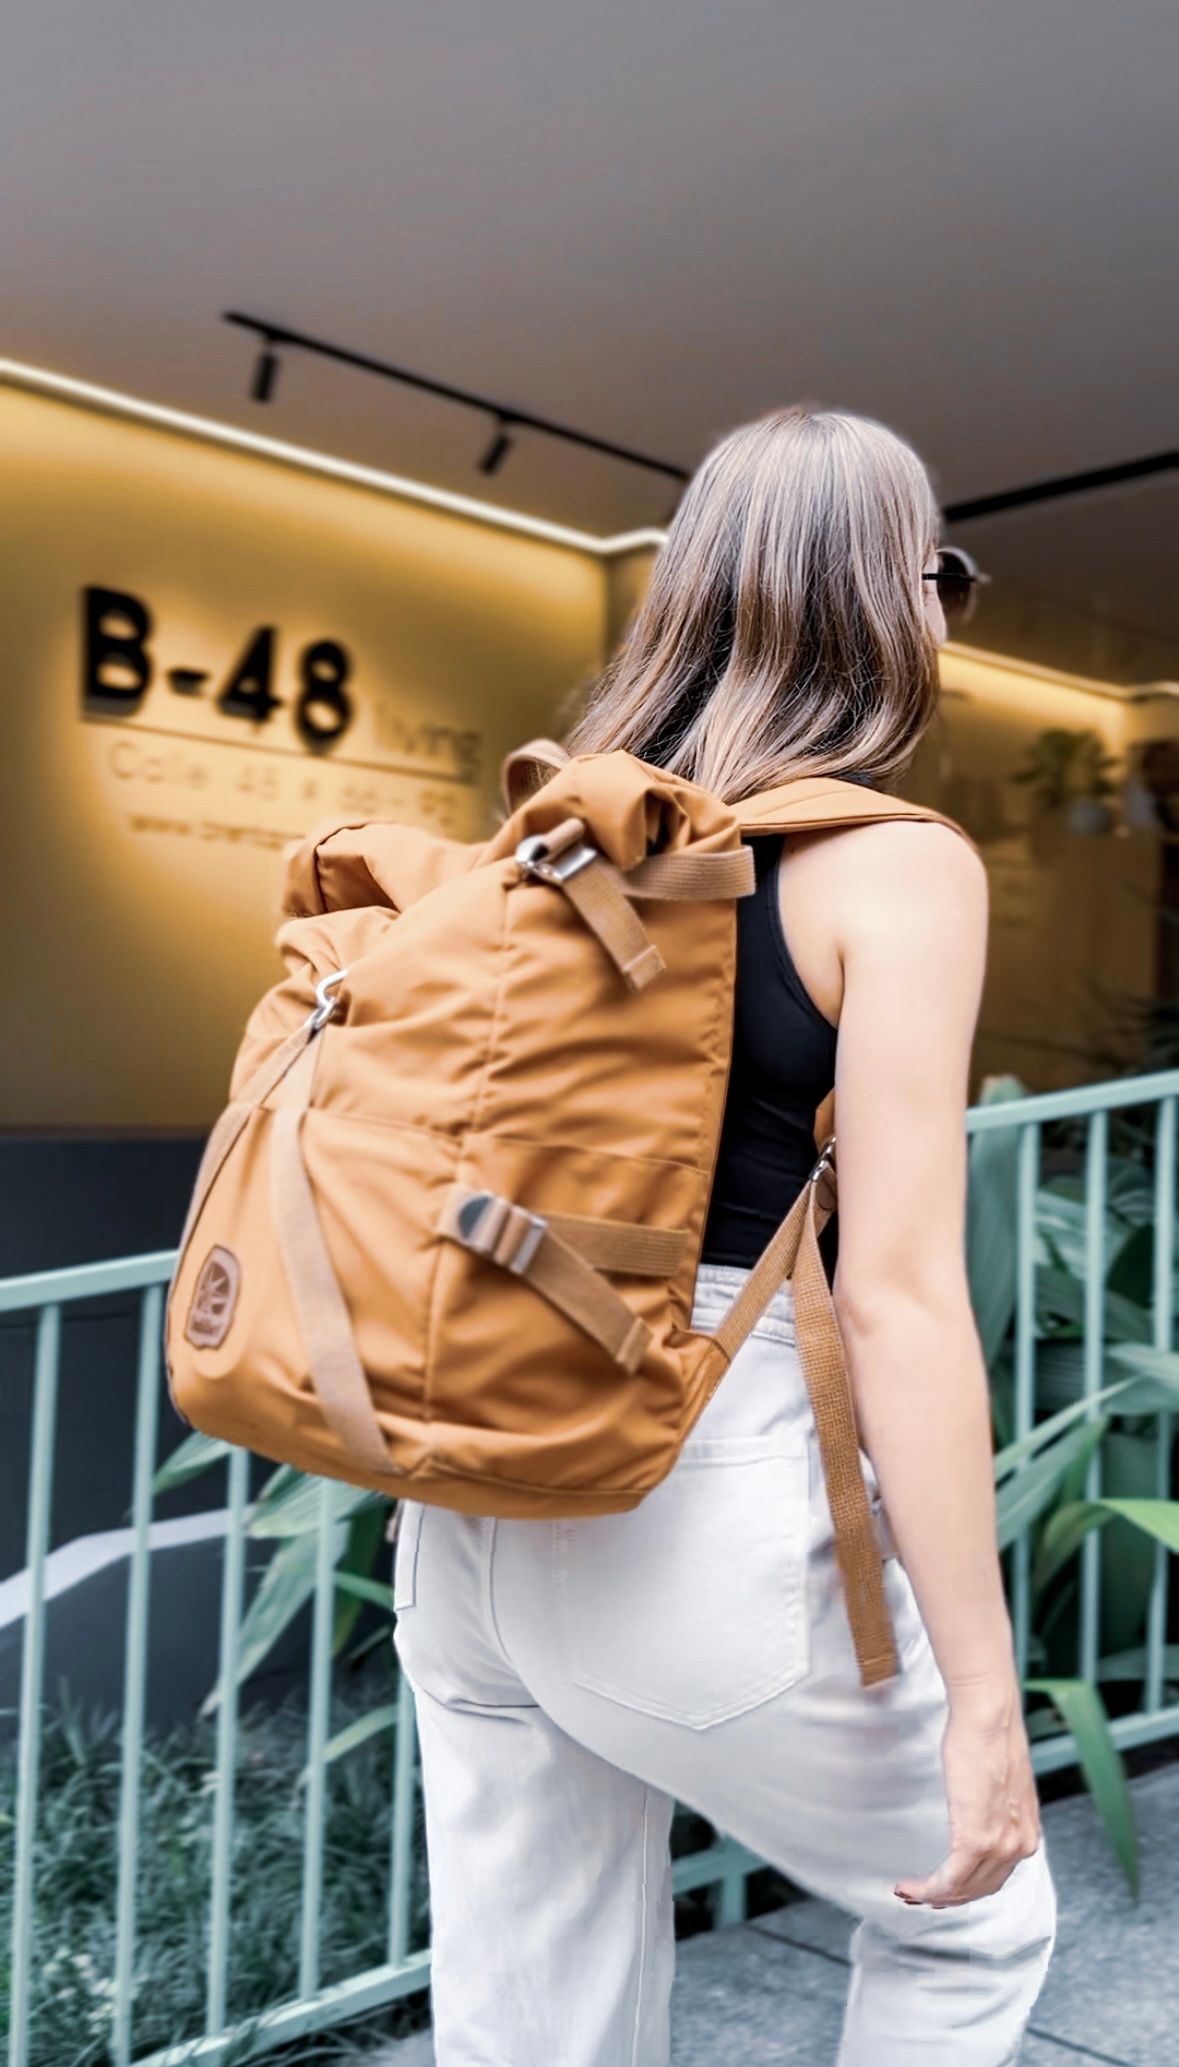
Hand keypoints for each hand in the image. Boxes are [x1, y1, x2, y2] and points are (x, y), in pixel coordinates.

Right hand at [895, 1680, 1040, 1907]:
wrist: (989, 1717)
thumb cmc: (989, 1736)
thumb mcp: (998, 1783)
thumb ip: (993, 1808)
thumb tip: (974, 1813)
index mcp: (1026, 1832)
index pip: (996, 1876)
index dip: (966, 1887)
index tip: (940, 1888)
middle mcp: (1019, 1845)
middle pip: (979, 1889)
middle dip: (946, 1898)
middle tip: (918, 1895)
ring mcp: (999, 1845)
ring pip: (963, 1889)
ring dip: (932, 1895)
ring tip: (908, 1890)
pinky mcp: (976, 1840)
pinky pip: (949, 1879)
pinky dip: (927, 1888)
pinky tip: (911, 1886)